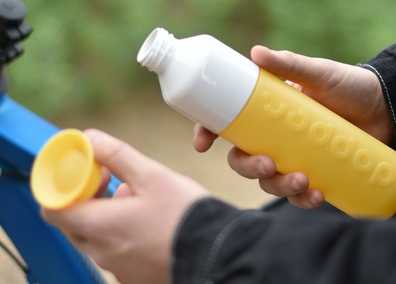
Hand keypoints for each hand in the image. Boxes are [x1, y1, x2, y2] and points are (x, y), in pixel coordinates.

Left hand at [43, 129, 207, 283]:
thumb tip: (90, 139)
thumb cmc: (185, 215)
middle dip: (87, 199)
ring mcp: (117, 268)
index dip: (65, 186)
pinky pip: (114, 253)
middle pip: (73, 223)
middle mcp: (102, 252)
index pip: (53, 207)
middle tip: (112, 183)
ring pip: (95, 238)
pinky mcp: (133, 277)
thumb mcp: (152, 175)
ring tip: (137, 202)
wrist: (215, 252)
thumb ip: (116, 155)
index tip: (90, 174)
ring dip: (106, 216)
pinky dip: (121, 235)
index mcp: (100, 226)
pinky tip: (147, 224)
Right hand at [193, 45, 391, 208]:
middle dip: (248, 167)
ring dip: (279, 187)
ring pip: (269, 181)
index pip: (231, 125)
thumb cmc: (350, 86)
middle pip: (244, 160)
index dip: (209, 133)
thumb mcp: (319, 74)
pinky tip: (317, 195)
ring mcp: (295, 158)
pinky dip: (304, 200)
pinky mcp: (316, 174)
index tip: (202, 144)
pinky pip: (299, 195)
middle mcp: (276, 138)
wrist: (388, 108)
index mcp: (268, 114)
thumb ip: (290, 64)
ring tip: (302, 181)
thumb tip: (255, 52)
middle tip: (268, 164)